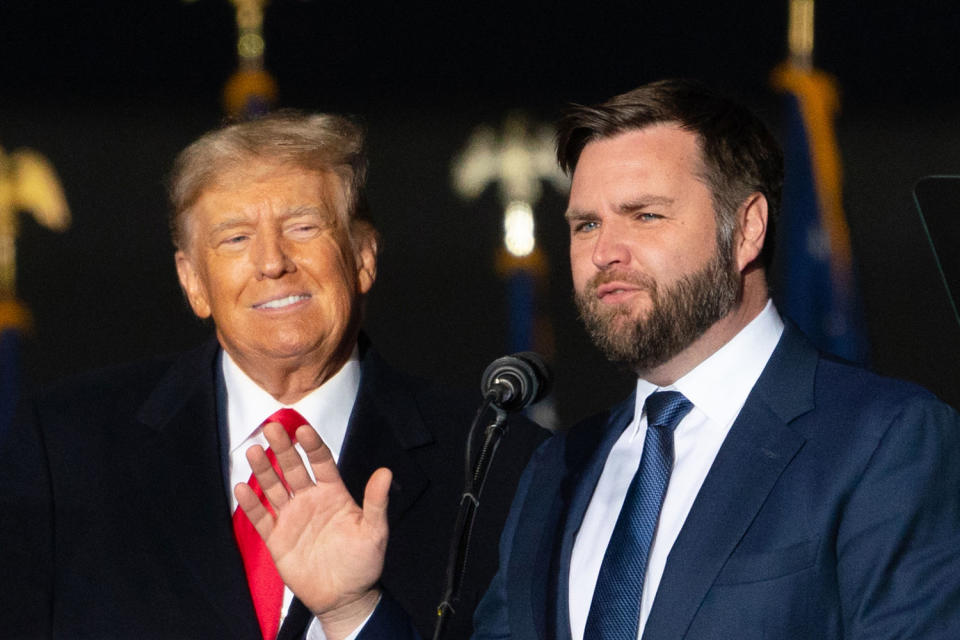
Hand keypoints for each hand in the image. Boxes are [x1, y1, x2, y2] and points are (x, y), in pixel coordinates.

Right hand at [235, 422, 390, 633]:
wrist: (344, 597)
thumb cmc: (363, 562)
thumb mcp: (374, 531)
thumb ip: (376, 501)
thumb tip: (385, 472)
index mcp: (333, 493)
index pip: (321, 462)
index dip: (312, 445)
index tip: (302, 429)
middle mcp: (310, 500)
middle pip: (292, 469)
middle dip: (283, 448)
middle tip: (272, 427)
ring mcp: (291, 517)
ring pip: (274, 488)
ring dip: (263, 470)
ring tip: (254, 452)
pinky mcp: (276, 538)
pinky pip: (261, 517)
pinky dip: (250, 504)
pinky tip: (241, 488)